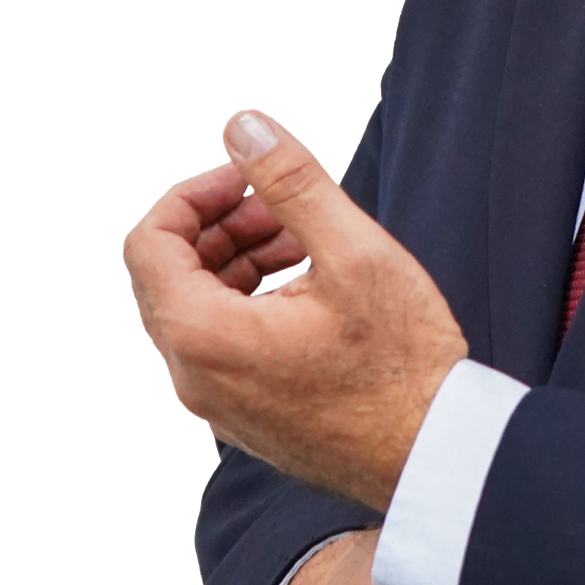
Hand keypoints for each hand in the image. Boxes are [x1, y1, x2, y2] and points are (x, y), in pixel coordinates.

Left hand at [122, 108, 468, 510]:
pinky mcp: (247, 421)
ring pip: (196, 312)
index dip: (193, 193)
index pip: (148, 242)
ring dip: (236, 262)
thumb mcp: (353, 253)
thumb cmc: (403, 364)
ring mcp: (218, 407)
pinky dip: (248, 304)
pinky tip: (311, 290)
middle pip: (167, 276)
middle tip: (279, 204)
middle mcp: (195, 379)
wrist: (436, 458)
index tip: (249, 177)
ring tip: (302, 240)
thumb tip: (241, 126)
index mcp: (204, 336)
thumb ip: (290, 182)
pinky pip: (221, 348)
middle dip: (217, 224)